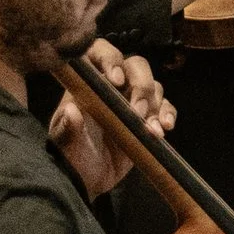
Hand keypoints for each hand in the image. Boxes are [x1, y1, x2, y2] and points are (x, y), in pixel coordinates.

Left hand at [48, 41, 174, 197]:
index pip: (100, 53)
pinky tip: (164, 129)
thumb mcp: (66, 146)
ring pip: (153, 86)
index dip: (110, 59)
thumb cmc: (71, 158)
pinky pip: (165, 106)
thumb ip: (67, 129)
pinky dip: (168, 114)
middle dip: (141, 86)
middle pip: (135, 66)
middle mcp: (112, 87)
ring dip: (156, 106)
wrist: (88, 180)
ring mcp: (131, 101)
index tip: (116, 80)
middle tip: (137, 112)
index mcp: (89, 84)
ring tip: (150, 131)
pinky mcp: (147, 118)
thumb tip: (70, 111)